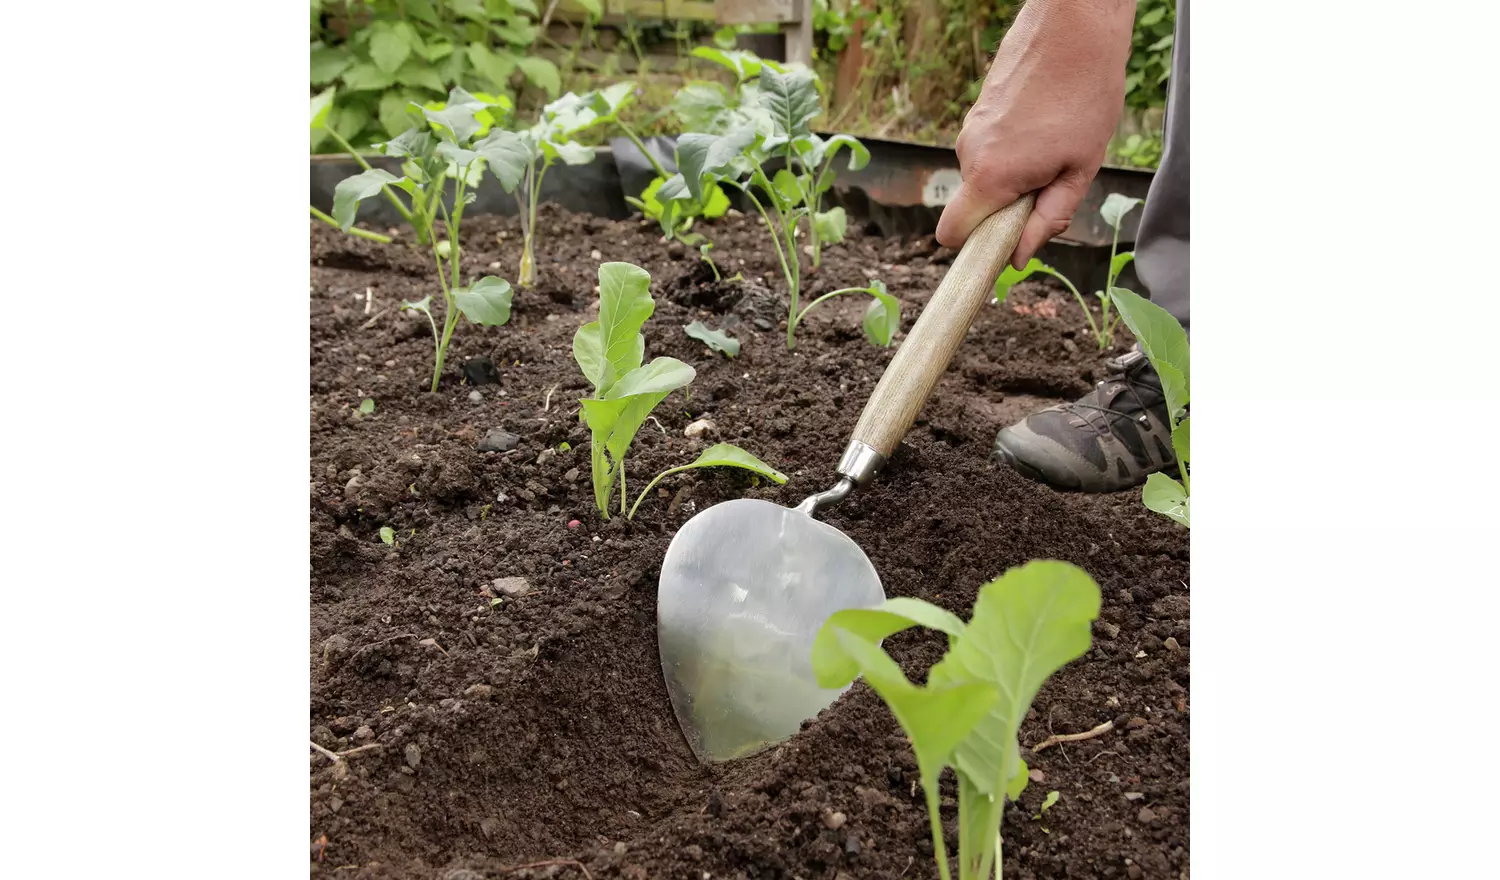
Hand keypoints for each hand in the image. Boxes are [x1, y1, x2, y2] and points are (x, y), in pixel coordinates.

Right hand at [935, 0, 1136, 266]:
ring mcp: (970, 129)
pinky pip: (989, 148)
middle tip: (1051, 181)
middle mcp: (969, 154)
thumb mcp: (1079, 170)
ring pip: (985, 175)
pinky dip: (1012, 149)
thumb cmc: (1085, 94)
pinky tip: (1045, 123)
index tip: (1006, 245)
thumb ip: (1047, 219)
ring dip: (1014, 174)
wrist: (1075, 27)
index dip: (976, 247)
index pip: (952, 234)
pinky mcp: (978, 111)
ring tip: (1054, 144)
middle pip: (974, 206)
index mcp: (990, 176)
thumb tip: (1021, 256)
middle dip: (1006, 206)